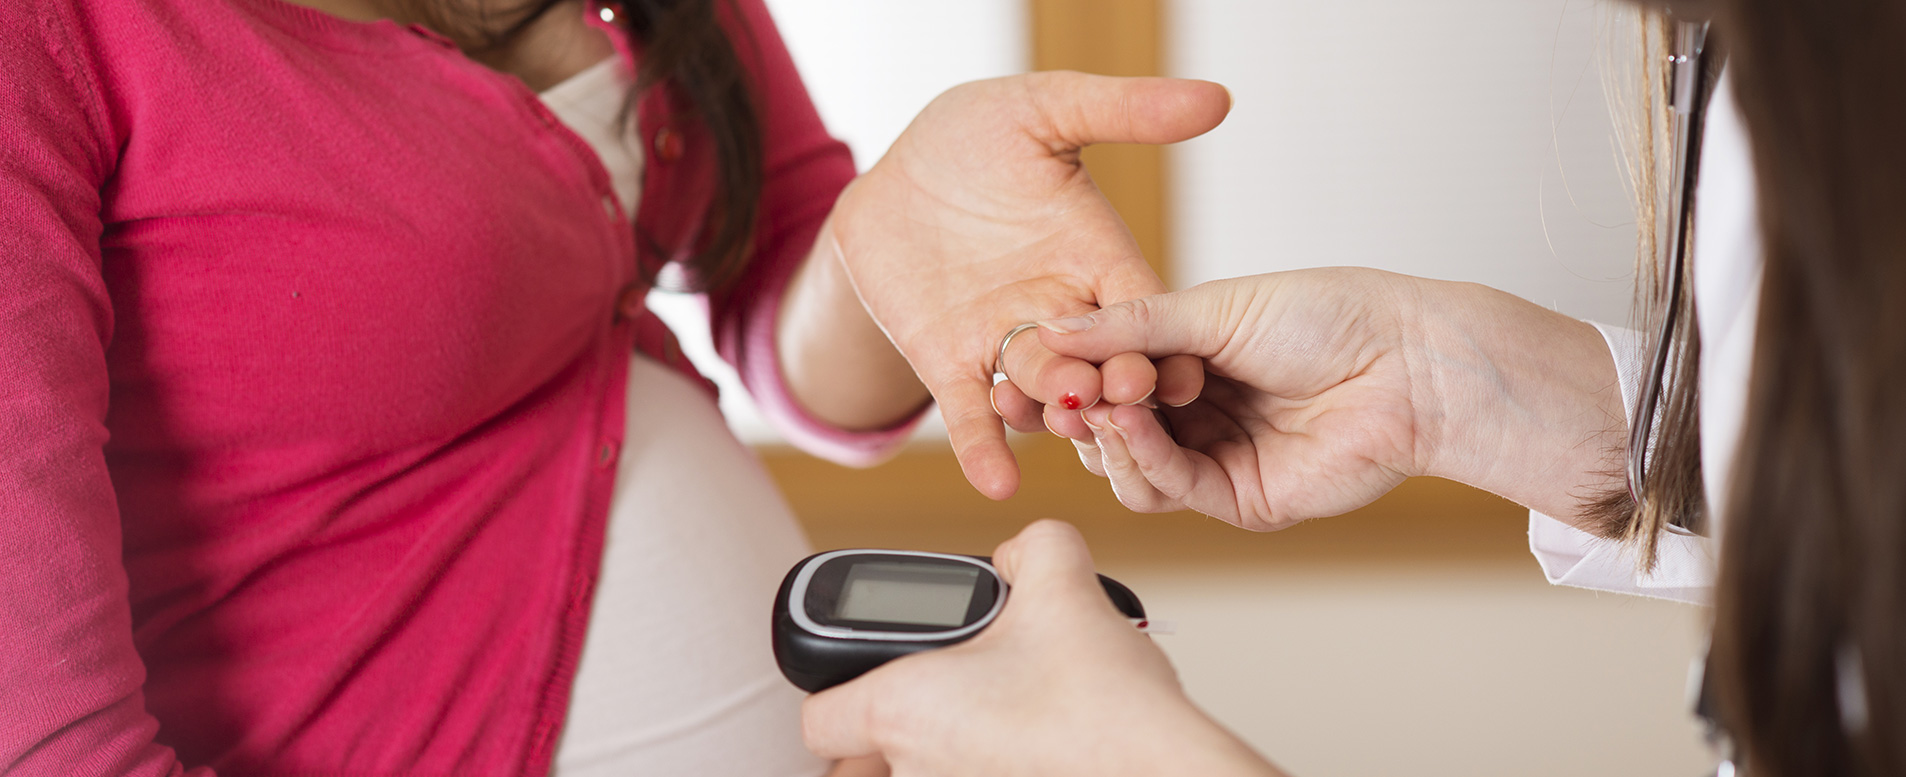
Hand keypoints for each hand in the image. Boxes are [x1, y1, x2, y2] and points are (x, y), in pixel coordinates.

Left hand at [801, 520, 1280, 776]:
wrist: (1162, 770)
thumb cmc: (1103, 702)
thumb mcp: (1063, 583)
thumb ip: (1029, 545)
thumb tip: (1019, 556)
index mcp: (901, 709)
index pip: (817, 720)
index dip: (836, 689)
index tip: (877, 670)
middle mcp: (914, 771)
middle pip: (876, 751)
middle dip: (916, 711)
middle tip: (970, 684)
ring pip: (929, 769)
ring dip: (958, 741)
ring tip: (1017, 713)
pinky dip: (994, 761)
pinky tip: (1042, 744)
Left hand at [831, 72, 1225, 498]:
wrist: (890, 176)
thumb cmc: (971, 137)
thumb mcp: (1045, 110)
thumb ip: (1125, 110)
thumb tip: (1214, 99)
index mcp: (1099, 257)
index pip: (1146, 308)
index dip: (1165, 341)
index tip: (1185, 369)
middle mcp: (1063, 311)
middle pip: (1102, 361)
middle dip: (1116, 382)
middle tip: (1125, 396)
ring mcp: (1008, 343)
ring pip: (1044, 392)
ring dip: (1057, 412)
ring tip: (1063, 422)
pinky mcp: (951, 363)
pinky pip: (972, 414)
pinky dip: (985, 448)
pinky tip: (995, 480)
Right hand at [1039, 269, 1625, 529]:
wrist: (1407, 364)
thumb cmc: (1331, 318)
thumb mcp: (1213, 308)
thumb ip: (1129, 327)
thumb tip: (1050, 329)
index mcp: (1191, 359)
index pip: (1109, 376)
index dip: (1074, 372)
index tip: (1042, 357)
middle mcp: (1199, 412)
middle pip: (1110, 429)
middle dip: (1082, 410)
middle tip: (1063, 390)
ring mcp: (1218, 458)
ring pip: (1131, 470)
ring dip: (1107, 438)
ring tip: (1100, 405)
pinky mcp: (1240, 499)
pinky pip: (1172, 489)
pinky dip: (1142, 457)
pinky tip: (1128, 423)